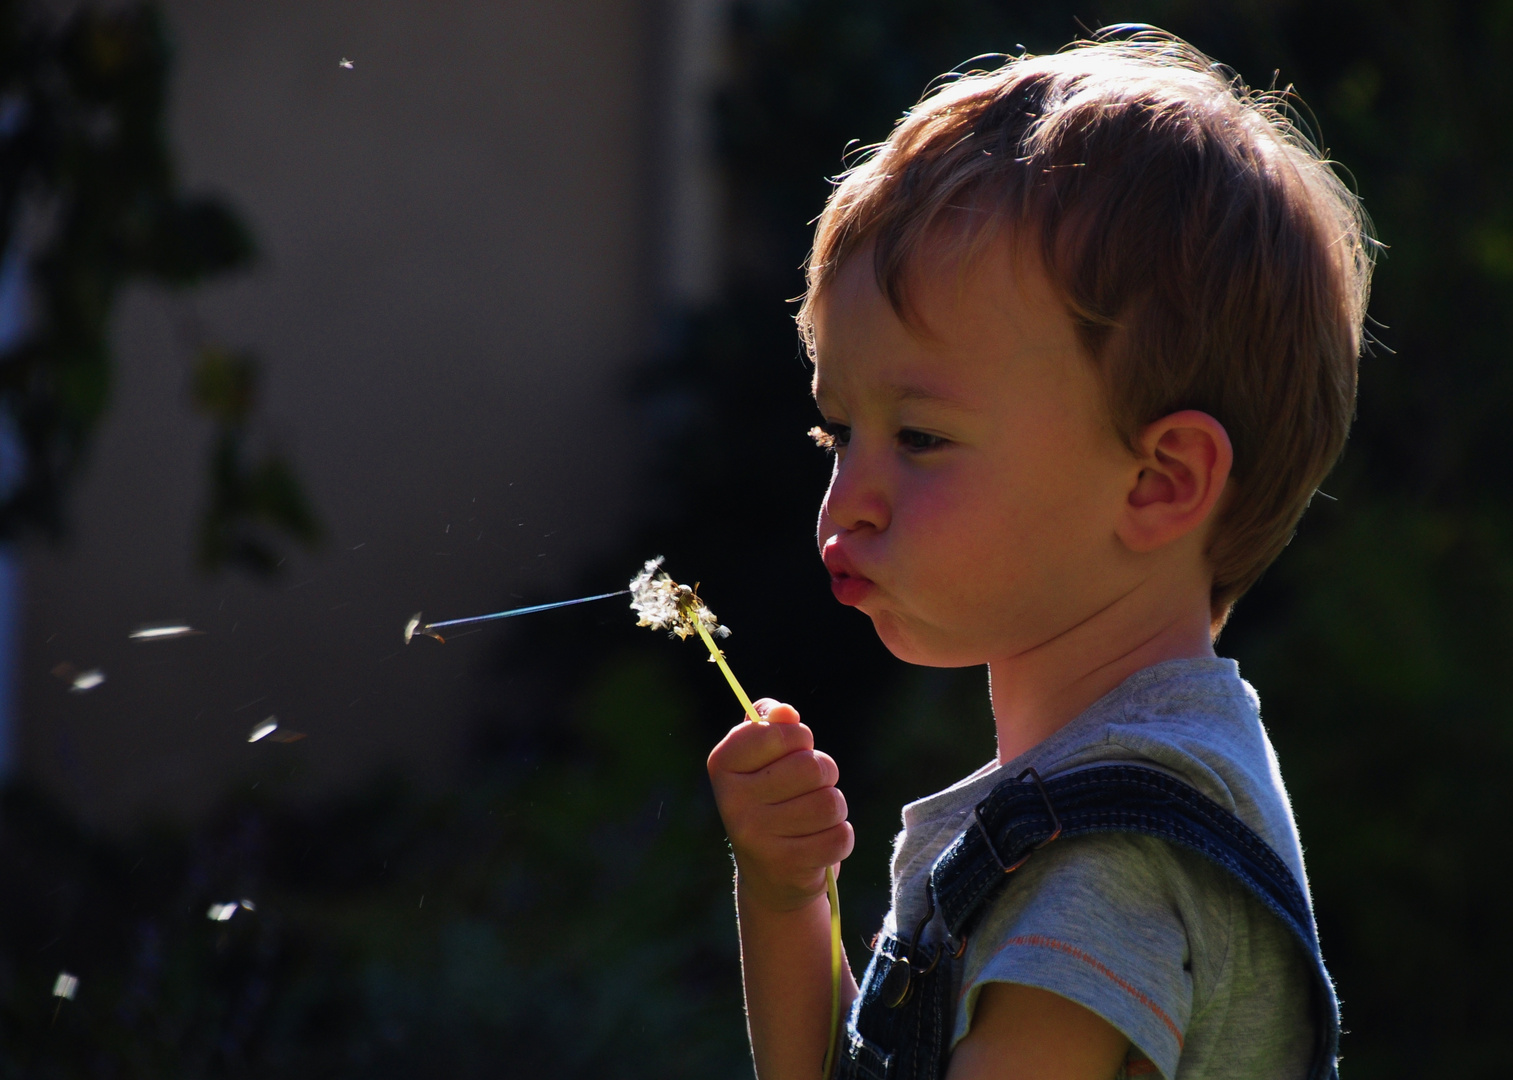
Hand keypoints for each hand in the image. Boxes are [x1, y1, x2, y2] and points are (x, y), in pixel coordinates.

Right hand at [707, 699, 853, 912]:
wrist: (768, 877)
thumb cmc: (772, 801)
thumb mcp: (763, 758)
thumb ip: (772, 724)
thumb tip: (785, 712)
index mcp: (723, 765)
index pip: (780, 731)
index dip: (799, 738)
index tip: (792, 752)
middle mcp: (732, 801)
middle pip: (812, 767)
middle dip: (823, 774)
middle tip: (809, 788)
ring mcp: (756, 836)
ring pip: (830, 802)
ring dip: (834, 808)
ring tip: (815, 817)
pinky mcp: (785, 866)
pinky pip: (840, 837)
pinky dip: (840, 838)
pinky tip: (819, 843)